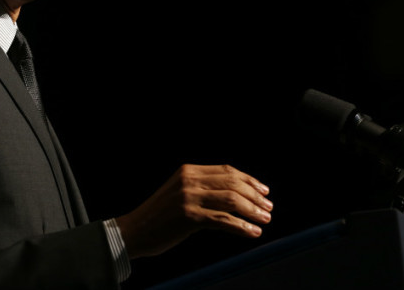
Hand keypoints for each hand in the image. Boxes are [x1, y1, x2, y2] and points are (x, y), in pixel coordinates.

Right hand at [115, 164, 272, 258]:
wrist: (135, 230)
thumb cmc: (159, 216)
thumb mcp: (179, 192)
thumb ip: (202, 188)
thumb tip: (236, 195)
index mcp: (188, 170)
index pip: (227, 171)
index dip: (249, 180)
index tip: (263, 191)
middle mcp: (189, 180)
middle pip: (233, 183)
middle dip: (255, 196)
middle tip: (268, 208)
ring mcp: (188, 197)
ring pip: (231, 200)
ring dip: (253, 211)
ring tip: (264, 220)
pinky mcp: (189, 217)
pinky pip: (223, 220)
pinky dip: (241, 227)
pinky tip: (252, 232)